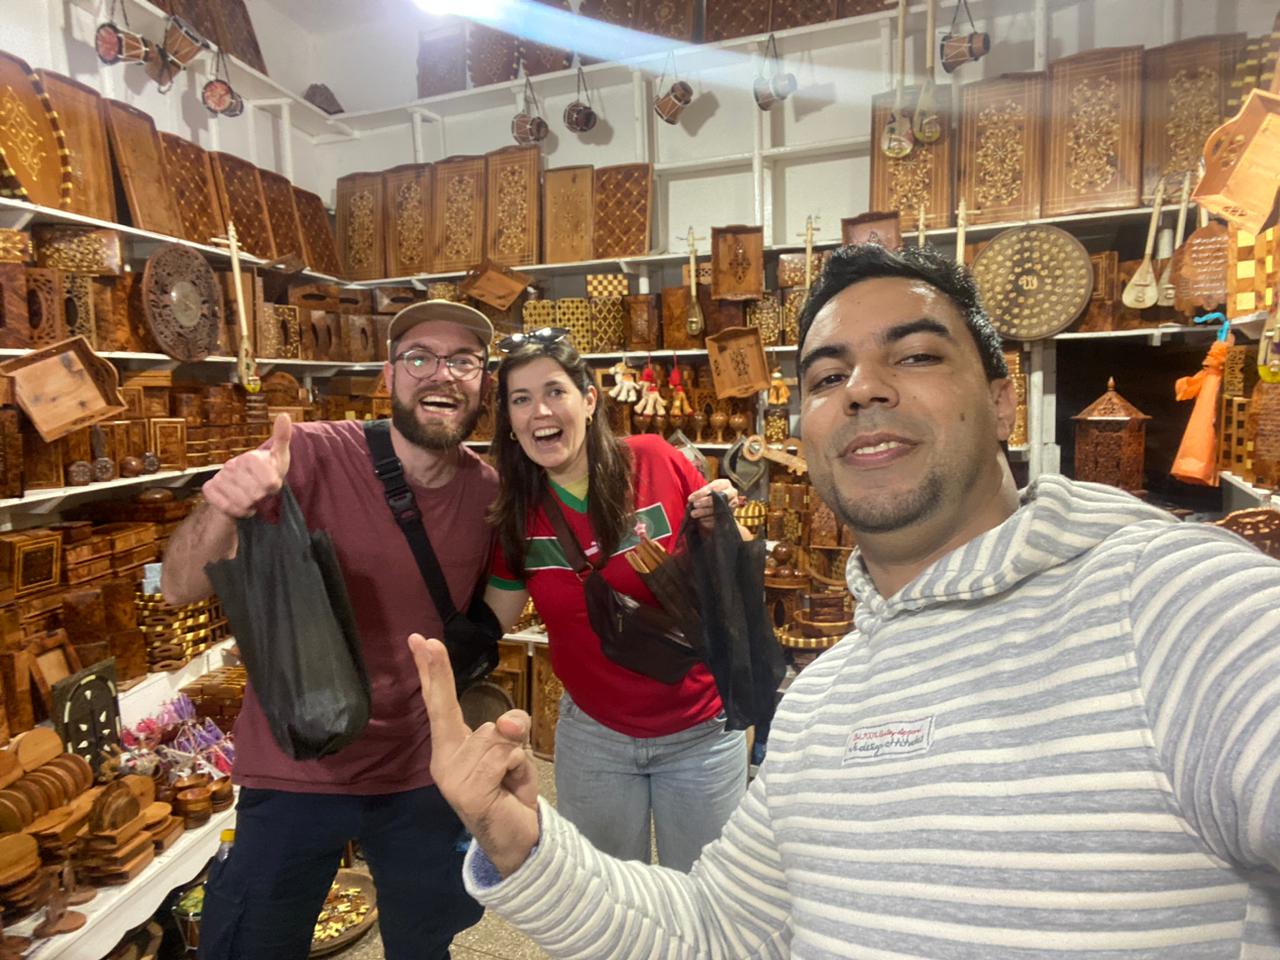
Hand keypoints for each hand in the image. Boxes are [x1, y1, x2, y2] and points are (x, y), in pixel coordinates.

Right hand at [200, 413, 291, 518]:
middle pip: (256, 494)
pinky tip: (243, 505)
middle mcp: (231, 464)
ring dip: (251, 505)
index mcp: (250, 457)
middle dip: (262, 497)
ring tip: (252, 498)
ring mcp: (219, 477)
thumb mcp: (279, 456)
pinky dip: (238, 511)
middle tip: (262, 492)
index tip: (273, 483)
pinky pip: (227, 507)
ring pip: (241, 502)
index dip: (274, 487)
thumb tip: (284, 415)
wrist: (245, 487)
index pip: (270, 482)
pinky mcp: (210, 489)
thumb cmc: (267, 470)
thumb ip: (282, 438)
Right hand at [408, 634, 540, 877]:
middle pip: (458, 712)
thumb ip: (510, 730)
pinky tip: (508, 789)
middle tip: (429, 648)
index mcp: (450, 748)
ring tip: (508, 780)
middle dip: (450, 683)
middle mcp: (444, 760)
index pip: (439, 703)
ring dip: (514, 754)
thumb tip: (509, 723)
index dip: (431, 671)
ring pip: (496, 734)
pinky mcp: (468, 791)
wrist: (517, 839)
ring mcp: (452, 777)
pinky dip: (517, 767)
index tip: (419, 639)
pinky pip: (504, 756)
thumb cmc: (510, 790)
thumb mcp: (514, 751)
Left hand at [688, 479, 741, 529]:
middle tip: (695, 505)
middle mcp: (732, 492)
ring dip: (706, 512)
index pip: (712, 487)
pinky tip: (702, 520)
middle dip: (705, 502)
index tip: (690, 499)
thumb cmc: (712, 494)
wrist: (721, 502)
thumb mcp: (707, 490)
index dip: (701, 493)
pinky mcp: (732, 514)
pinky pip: (720, 518)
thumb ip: (700, 493)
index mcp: (725, 483)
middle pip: (719, 497)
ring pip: (719, 508)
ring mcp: (733, 503)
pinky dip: (710, 520)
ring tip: (695, 514)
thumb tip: (691, 499)